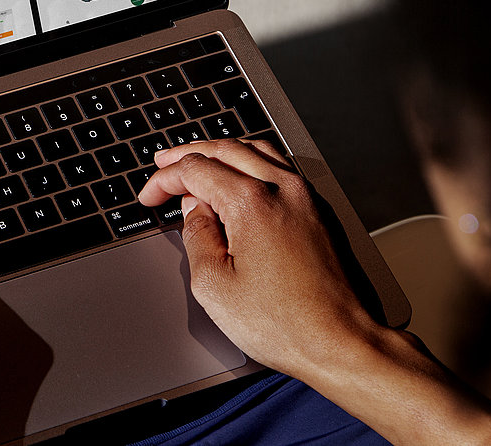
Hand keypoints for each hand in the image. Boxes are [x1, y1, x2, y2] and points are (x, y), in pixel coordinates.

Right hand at [139, 140, 490, 444]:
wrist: (340, 341)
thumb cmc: (284, 323)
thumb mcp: (213, 286)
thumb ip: (196, 237)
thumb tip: (194, 212)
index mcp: (251, 201)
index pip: (195, 169)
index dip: (164, 180)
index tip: (150, 197)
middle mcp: (281, 188)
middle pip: (224, 149)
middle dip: (187, 155)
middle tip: (163, 164)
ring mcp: (304, 196)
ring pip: (255, 150)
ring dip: (221, 152)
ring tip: (199, 164)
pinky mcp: (317, 210)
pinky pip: (278, 166)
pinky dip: (250, 162)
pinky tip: (240, 178)